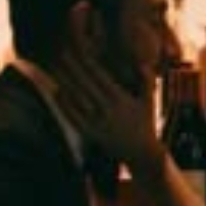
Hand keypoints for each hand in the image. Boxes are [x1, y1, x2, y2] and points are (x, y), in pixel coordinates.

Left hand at [53, 43, 162, 172]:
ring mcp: (99, 123)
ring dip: (66, 83)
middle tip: (62, 53)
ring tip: (56, 69)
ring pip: (78, 100)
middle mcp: (108, 110)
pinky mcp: (92, 134)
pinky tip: (58, 94)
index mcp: (121, 100)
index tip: (78, 51)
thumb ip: (146, 81)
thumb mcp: (149, 102)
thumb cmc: (146, 125)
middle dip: (73, 68)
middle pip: (86, 85)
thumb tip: (142, 63)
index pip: (100, 77)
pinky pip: (75, 118)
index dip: (88, 63)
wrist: (142, 154)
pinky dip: (66, 106)